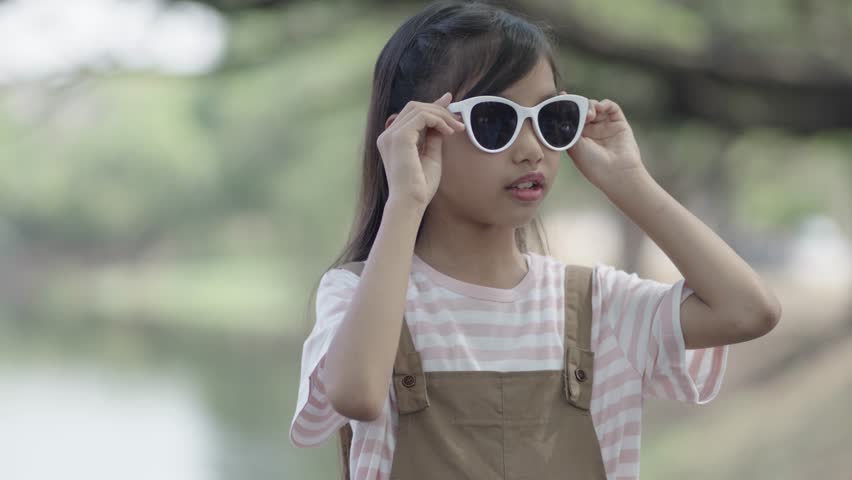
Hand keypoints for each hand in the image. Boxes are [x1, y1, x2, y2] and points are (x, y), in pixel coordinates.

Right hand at [376, 92, 465, 208]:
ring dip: (441, 115)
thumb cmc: (419, 186)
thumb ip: (433, 137)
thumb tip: (442, 122)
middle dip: (439, 110)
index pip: (412, 114)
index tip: (449, 101)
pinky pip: (421, 116)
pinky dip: (438, 120)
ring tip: (456, 128)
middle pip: (414, 107)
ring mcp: (391, 134)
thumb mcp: (430, 155)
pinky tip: (448, 131)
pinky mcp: (399, 137)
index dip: (432, 105)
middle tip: (458, 122)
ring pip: (418, 108)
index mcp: (393, 140)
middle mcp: (388, 134)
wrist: (411, 203)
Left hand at [567, 98, 646, 192]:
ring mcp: (604, 126)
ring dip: (590, 106)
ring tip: (590, 115)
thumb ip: (568, 128)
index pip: (570, 118)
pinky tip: (600, 108)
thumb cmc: (593, 164)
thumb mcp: (574, 146)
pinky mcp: (618, 123)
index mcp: (577, 138)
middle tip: (578, 110)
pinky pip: (611, 107)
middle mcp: (590, 131)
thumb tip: (559, 113)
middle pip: (581, 110)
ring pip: (594, 107)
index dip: (565, 107)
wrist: (616, 172)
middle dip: (578, 106)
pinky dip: (604, 104)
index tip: (560, 96)